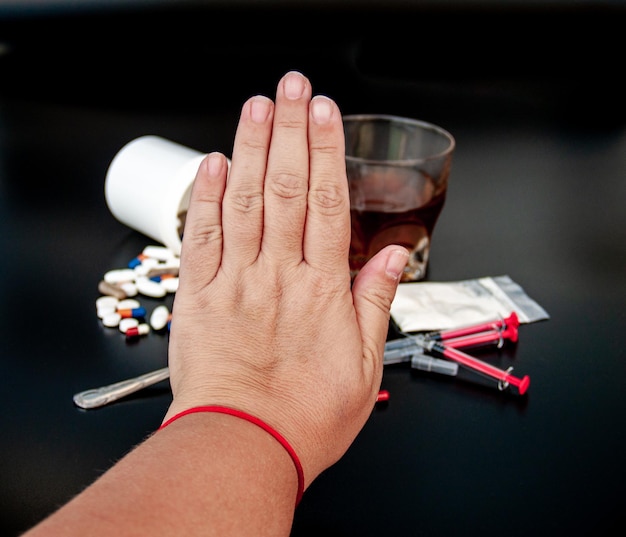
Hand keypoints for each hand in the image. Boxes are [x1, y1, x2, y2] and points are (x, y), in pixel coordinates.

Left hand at [165, 71, 407, 487]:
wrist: (246, 444)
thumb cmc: (305, 413)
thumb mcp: (365, 364)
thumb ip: (376, 300)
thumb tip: (392, 254)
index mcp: (321, 288)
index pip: (325, 202)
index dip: (325, 152)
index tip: (325, 114)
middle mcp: (278, 274)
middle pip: (285, 188)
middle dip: (289, 131)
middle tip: (292, 88)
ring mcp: (236, 282)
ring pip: (243, 202)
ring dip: (250, 149)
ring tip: (256, 107)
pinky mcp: (200, 297)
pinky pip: (202, 238)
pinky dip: (206, 197)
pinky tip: (212, 164)